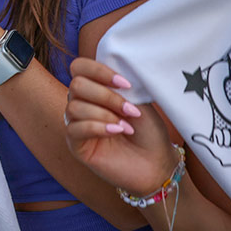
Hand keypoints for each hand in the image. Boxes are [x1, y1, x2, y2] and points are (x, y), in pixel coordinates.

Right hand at [63, 57, 179, 196]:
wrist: (156, 164)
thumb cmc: (149, 132)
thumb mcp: (138, 100)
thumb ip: (120, 83)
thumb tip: (110, 67)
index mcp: (95, 88)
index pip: (79, 67)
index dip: (99, 70)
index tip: (125, 84)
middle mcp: (82, 103)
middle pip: (76, 85)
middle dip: (106, 96)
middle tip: (130, 110)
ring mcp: (77, 124)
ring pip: (75, 107)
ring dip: (105, 114)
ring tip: (126, 127)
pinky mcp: (76, 145)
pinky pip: (74, 129)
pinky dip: (97, 127)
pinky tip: (116, 132)